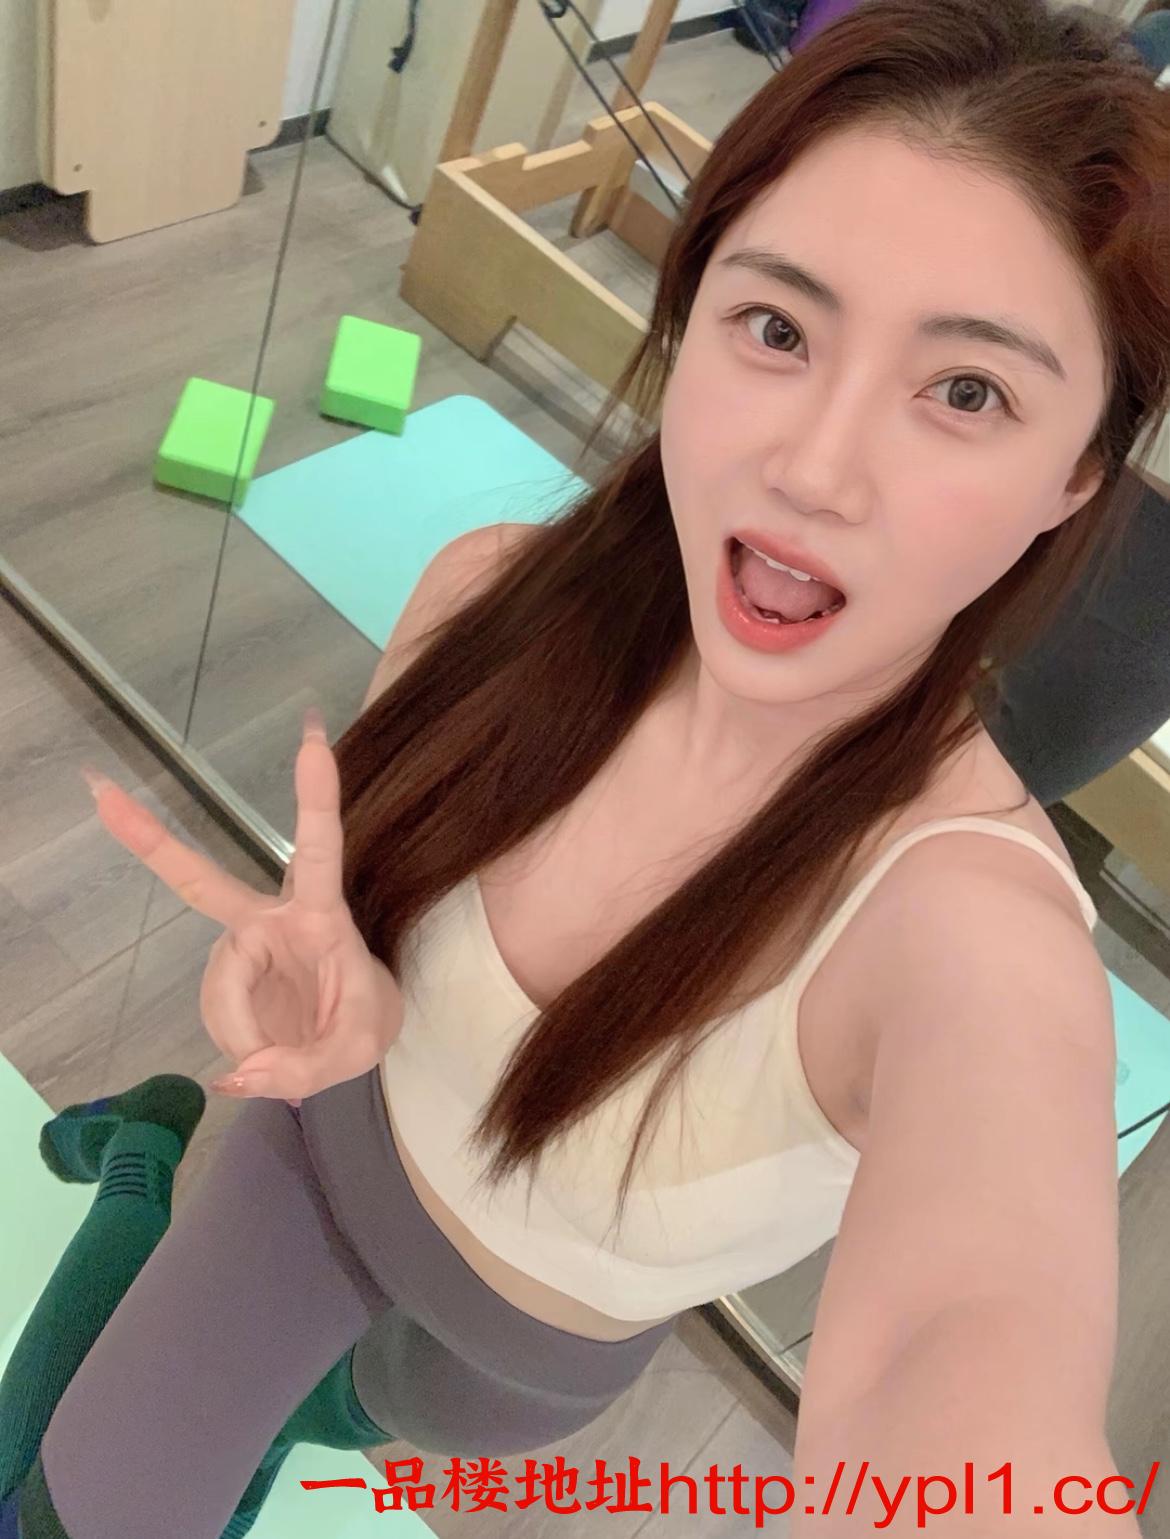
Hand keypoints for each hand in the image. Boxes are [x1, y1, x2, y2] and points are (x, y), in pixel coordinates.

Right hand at [81, 708, 402, 1104]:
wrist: (349, 1036)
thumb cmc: (363, 1017)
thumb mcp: (359, 1046)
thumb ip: (306, 1064)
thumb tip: (239, 1071)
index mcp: (321, 913)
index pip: (319, 849)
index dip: (315, 797)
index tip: (313, 738)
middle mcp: (270, 920)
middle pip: (202, 884)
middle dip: (150, 841)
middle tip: (99, 792)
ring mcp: (240, 948)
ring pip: (222, 998)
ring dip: (248, 1038)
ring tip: (286, 1057)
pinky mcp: (225, 978)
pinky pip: (218, 1022)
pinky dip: (239, 1050)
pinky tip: (261, 1055)